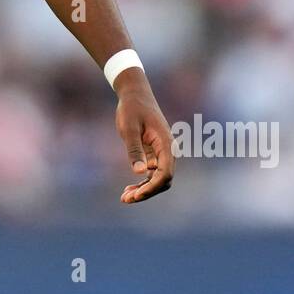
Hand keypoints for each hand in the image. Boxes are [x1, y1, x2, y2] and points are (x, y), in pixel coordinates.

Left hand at [114, 80, 174, 203]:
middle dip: (146, 192)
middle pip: (163, 180)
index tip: (135, 195)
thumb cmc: (132, 108)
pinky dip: (142, 182)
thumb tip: (141, 173)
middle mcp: (168, 151)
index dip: (152, 187)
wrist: (134, 94)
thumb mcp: (129, 128)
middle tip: (125, 199)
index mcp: (166, 144)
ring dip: (144, 190)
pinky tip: (128, 189)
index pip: (166, 173)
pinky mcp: (155, 153)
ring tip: (124, 198)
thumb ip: (134, 149)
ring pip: (158, 179)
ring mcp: (162, 153)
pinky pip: (152, 173)